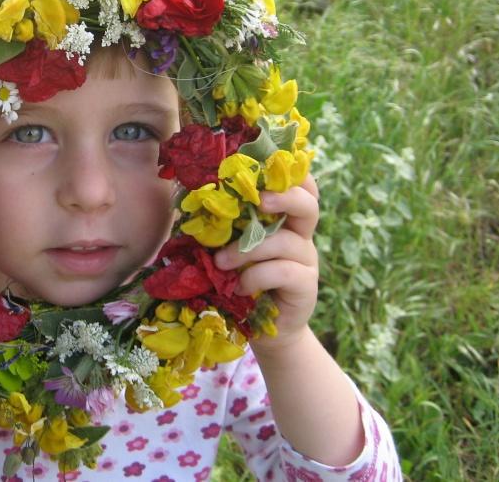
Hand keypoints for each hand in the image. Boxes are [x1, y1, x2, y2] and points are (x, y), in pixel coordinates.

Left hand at [215, 175, 319, 349]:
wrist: (263, 330)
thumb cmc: (241, 281)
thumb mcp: (232, 248)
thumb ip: (224, 226)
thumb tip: (190, 196)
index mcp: (284, 219)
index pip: (301, 187)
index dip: (291, 173)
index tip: (264, 166)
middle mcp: (300, 235)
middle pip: (308, 205)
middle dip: (285, 197)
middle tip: (259, 201)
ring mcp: (306, 261)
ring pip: (285, 242)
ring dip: (248, 250)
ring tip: (222, 263)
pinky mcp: (305, 286)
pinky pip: (283, 272)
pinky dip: (256, 276)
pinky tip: (239, 287)